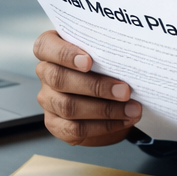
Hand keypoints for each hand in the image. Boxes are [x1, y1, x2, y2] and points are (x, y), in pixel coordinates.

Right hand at [32, 30, 140, 145]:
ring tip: (131, 109)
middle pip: (59, 79)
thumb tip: (129, 54)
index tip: (88, 61)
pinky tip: (122, 121)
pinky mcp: (55, 123)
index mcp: (51, 49)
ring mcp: (48, 99)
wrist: (107, 96)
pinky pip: (75, 128)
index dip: (64, 54)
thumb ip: (106, 50)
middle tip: (124, 91)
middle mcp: (46, 73)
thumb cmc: (103, 66)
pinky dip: (103, 126)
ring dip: (105, 110)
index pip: (45, 46)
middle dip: (96, 86)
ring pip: (68, 106)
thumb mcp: (103, 53)